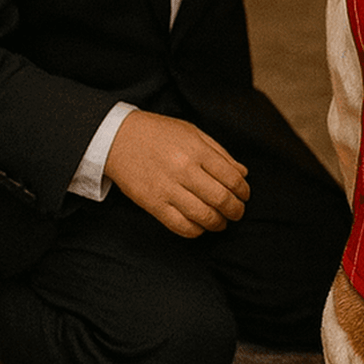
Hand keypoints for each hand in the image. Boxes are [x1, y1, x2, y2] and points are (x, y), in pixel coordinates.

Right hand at [105, 110, 249, 237]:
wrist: (118, 138)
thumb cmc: (160, 133)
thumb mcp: (194, 133)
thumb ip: (220, 153)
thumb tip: (243, 173)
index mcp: (197, 150)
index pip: (231, 178)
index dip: (243, 191)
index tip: (245, 195)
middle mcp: (184, 170)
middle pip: (220, 199)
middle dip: (235, 210)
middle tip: (238, 212)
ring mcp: (167, 189)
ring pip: (202, 216)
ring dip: (218, 223)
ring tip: (223, 222)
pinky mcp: (152, 204)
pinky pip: (179, 225)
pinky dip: (195, 230)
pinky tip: (201, 226)